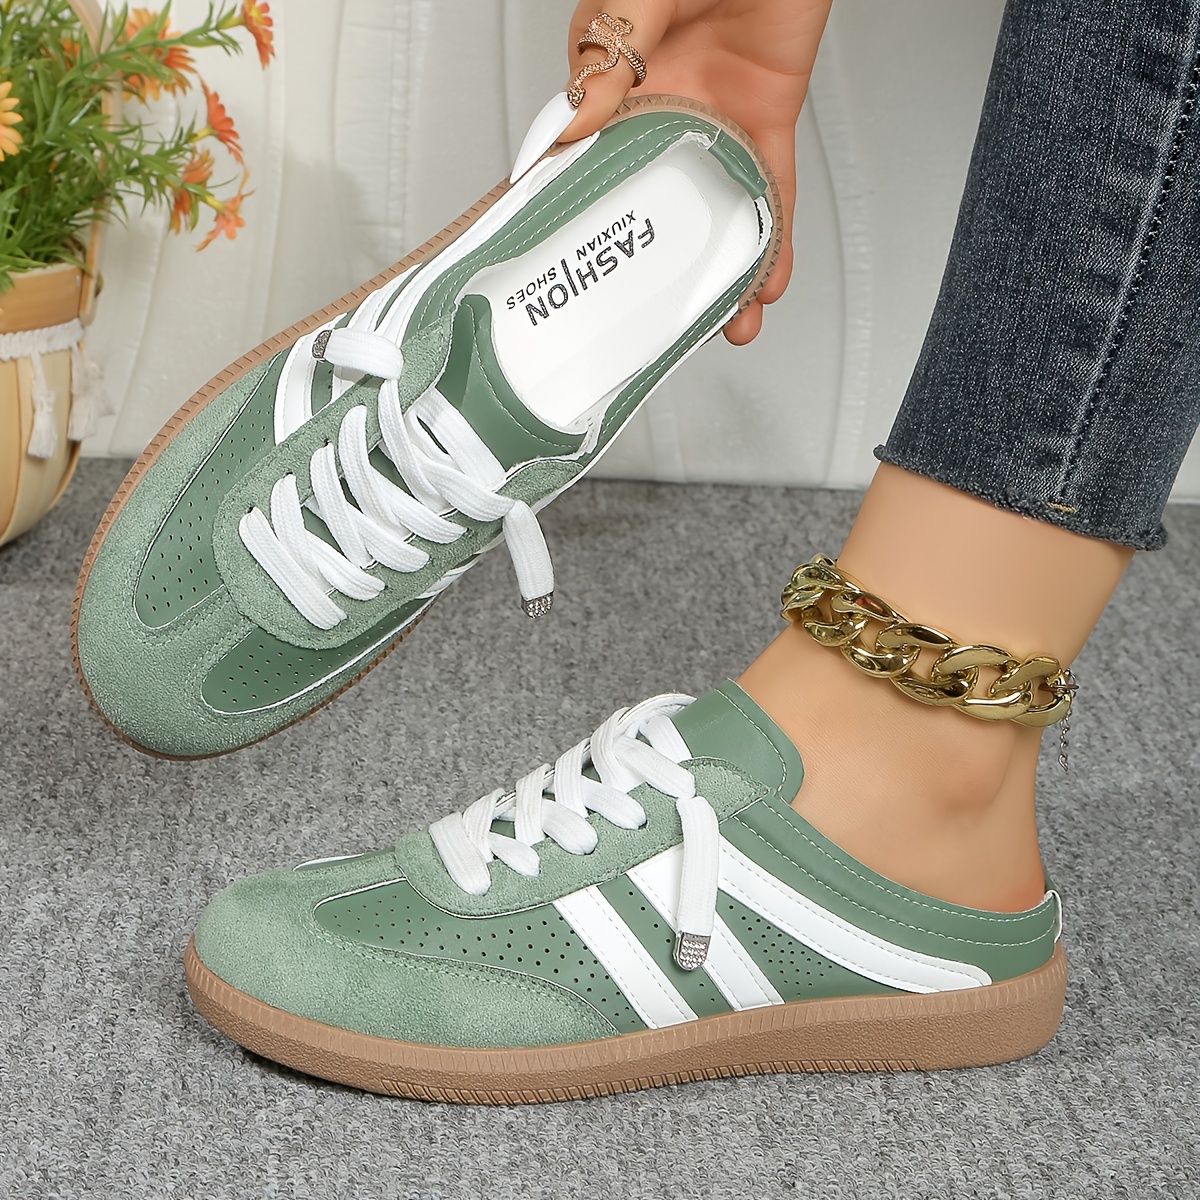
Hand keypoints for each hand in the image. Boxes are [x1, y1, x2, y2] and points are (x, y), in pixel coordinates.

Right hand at [562, 0, 830, 343]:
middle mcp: (658, 106)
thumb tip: (576, 119)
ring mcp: (712, 118)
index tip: (560, 269)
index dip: (570, 215)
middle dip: (651, 266)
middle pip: (649, 203)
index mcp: (611, 77)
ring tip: (724, 322)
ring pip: (711, 209)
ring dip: (720, 269)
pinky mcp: (763, 118)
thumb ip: (611, 48)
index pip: (579, 158)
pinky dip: (774, 235)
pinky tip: (770, 277)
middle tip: (650, 321)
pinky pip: (769, 187)